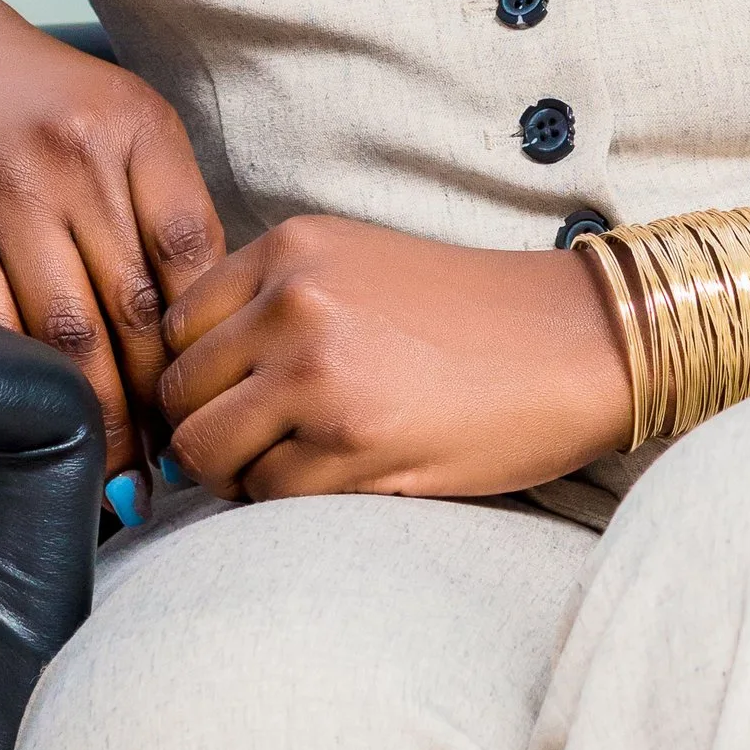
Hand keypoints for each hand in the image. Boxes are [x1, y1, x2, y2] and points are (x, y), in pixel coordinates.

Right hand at [0, 0, 223, 480]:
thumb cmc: (56, 106)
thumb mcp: (132, 124)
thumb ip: (172, 208)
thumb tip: (218, 328)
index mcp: (138, 131)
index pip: (189, 249)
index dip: (207, 335)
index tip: (222, 395)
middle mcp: (73, 163)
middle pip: (131, 306)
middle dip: (160, 397)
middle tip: (180, 464)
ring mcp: (6, 200)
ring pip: (65, 335)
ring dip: (98, 416)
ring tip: (124, 474)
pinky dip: (24, 391)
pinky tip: (46, 433)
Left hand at [158, 216, 634, 501]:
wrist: (574, 342)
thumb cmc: (468, 314)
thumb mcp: (358, 267)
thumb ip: (272, 304)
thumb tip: (185, 385)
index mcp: (292, 249)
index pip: (175, 326)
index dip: (195, 375)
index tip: (229, 398)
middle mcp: (294, 302)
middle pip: (179, 394)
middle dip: (208, 429)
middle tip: (261, 444)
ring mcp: (318, 374)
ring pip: (206, 453)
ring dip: (240, 472)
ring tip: (301, 462)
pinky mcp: (349, 444)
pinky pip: (267, 496)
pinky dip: (292, 501)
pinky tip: (348, 474)